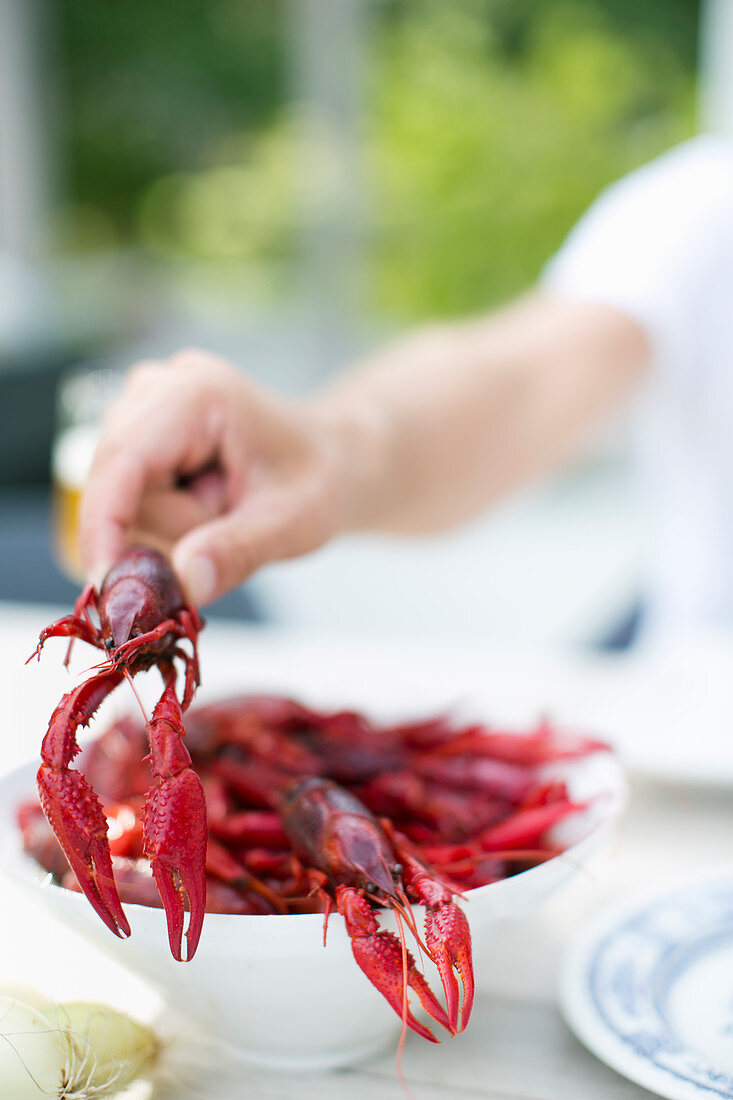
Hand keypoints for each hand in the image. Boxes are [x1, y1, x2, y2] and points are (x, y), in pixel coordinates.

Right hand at [79, 349, 376, 603]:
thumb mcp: (293, 524)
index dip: (103, 523)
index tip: (104, 586)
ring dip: (173, 524)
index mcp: (197, 392)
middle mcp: (158, 387)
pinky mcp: (137, 432)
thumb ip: (238, 552)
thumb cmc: (318, 481)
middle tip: (230, 523)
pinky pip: (128, 497)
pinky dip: (167, 518)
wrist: (330, 460)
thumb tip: (183, 582)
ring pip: (122, 496)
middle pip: (116, 484)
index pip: (122, 460)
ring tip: (228, 506)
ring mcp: (142, 406)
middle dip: (167, 526)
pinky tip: (209, 502)